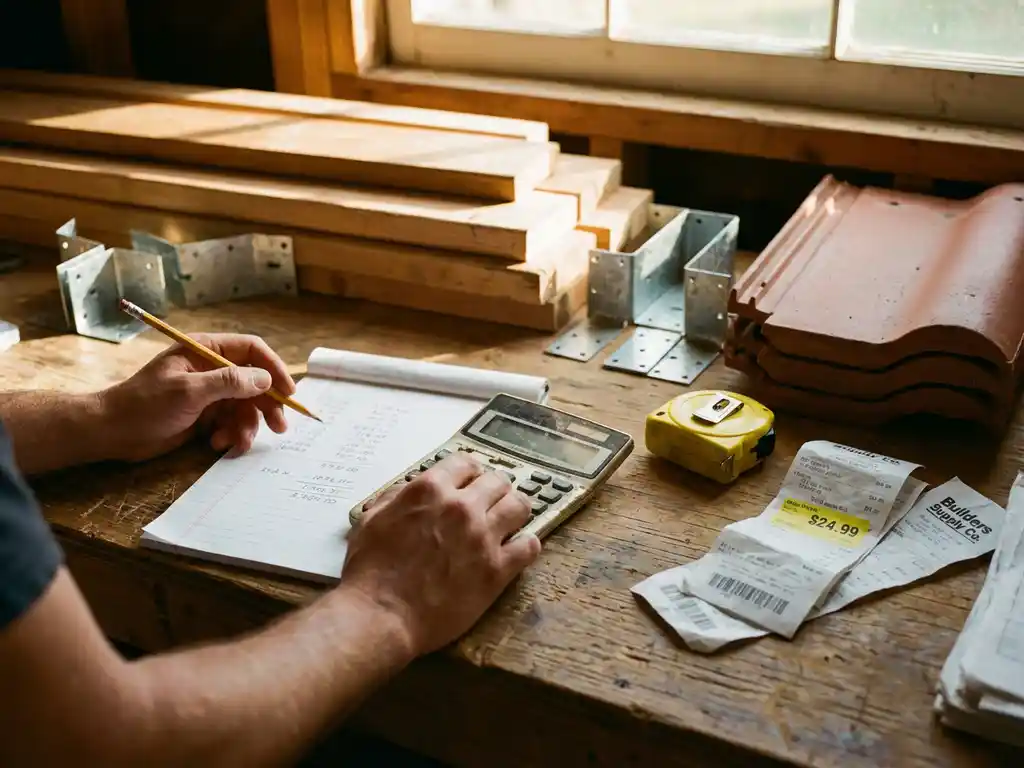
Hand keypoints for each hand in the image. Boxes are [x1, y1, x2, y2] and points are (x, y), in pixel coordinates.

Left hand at [99, 333, 296, 461]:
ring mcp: (210, 393)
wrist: (113, 433)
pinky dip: (231, 435)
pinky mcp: (206, 416)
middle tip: (278, 427)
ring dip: (246, 426)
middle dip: (266, 405)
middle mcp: (212, 369)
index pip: (251, 350)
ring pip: (246, 407)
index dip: (273, 368)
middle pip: (255, 382)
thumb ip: (229, 382)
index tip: (288, 392)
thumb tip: (265, 379)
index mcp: (206, 350)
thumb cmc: (144, 404)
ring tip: (236, 443)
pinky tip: (217, 444)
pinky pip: (232, 423)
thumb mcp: (188, 391)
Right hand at [340, 453, 541, 656]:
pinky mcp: (497, 570)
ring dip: (514, 510)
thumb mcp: (372, 520)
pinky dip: (527, 544)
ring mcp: (483, 537)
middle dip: (493, 490)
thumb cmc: (370, 571)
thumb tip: (414, 490)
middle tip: (489, 503)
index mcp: (430, 490)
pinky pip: (530, 546)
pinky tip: (520, 548)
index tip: (470, 482)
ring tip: (509, 521)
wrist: (381, 615)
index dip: (468, 473)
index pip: (465, 463)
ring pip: (520, 506)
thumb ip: (397, 498)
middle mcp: (461, 507)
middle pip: (497, 481)